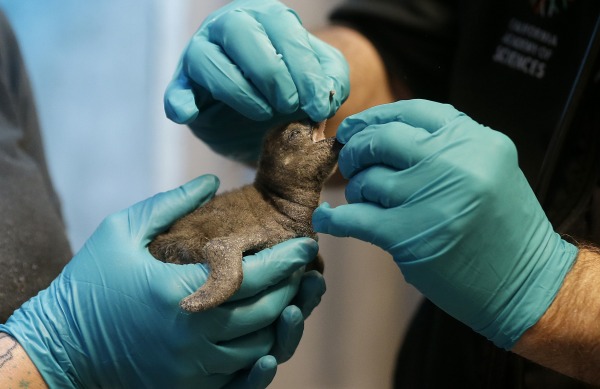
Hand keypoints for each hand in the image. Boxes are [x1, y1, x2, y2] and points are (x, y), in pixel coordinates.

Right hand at [0, 175, 324, 387]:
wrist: (61, 344)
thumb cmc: (90, 282)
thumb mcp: (121, 231)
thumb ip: (171, 204)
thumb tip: (212, 181)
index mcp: (178, 292)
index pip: (252, 276)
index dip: (286, 260)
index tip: (306, 244)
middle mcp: (192, 334)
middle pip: (265, 312)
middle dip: (293, 287)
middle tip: (306, 267)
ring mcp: (191, 367)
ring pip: (260, 346)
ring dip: (283, 319)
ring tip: (294, 295)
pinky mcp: (187, 386)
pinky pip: (241, 377)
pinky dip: (263, 356)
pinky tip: (272, 336)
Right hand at [164, 0, 348, 162]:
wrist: (266, 122)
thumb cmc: (292, 91)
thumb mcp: (319, 82)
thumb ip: (331, 81)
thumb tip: (325, 96)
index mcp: (266, 18)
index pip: (282, 28)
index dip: (303, 69)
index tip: (318, 105)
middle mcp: (230, 27)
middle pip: (239, 32)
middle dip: (270, 74)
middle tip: (288, 105)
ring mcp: (202, 53)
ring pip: (207, 59)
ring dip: (240, 92)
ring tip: (264, 113)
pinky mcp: (184, 86)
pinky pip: (176, 90)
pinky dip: (180, 102)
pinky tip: (188, 113)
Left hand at [313, 99, 577, 348]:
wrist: (526, 283)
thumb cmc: (502, 227)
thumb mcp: (488, 168)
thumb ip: (445, 146)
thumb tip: (383, 134)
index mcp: (475, 139)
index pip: (412, 112)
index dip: (376, 118)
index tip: (358, 128)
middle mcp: (453, 161)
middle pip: (382, 139)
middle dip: (356, 149)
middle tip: (349, 160)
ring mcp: (429, 197)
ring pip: (368, 180)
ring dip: (356, 189)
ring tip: (362, 198)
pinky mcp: (408, 235)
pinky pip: (355, 217)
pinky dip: (334, 218)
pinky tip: (327, 217)